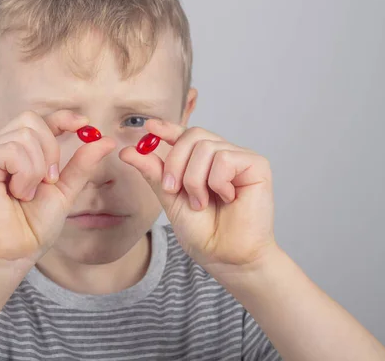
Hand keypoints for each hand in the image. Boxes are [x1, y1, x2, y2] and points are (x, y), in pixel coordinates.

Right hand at [0, 110, 115, 263]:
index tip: (84, 124)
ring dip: (37, 168)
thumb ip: (82, 163)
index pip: (38, 120)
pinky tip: (17, 193)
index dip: (61, 117)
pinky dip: (25, 174)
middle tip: (49, 180)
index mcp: (17, 152)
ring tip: (27, 193)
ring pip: (24, 134)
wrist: (14, 253)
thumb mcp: (65, 189)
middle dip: (50, 149)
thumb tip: (107, 139)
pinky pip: (12, 149)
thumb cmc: (32, 226)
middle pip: (31, 120)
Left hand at [120, 119, 276, 274]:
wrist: (225, 258)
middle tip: (172, 190)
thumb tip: (127, 150)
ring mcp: (241, 159)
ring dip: (195, 180)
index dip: (166, 128)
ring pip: (206, 148)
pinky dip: (217, 182)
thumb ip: (154, 173)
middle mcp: (222, 155)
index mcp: (203, 162)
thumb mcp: (170, 199)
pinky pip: (225, 158)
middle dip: (175, 163)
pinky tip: (227, 198)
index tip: (148, 127)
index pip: (185, 135)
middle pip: (193, 136)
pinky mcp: (257, 165)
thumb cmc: (204, 233)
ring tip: (202, 203)